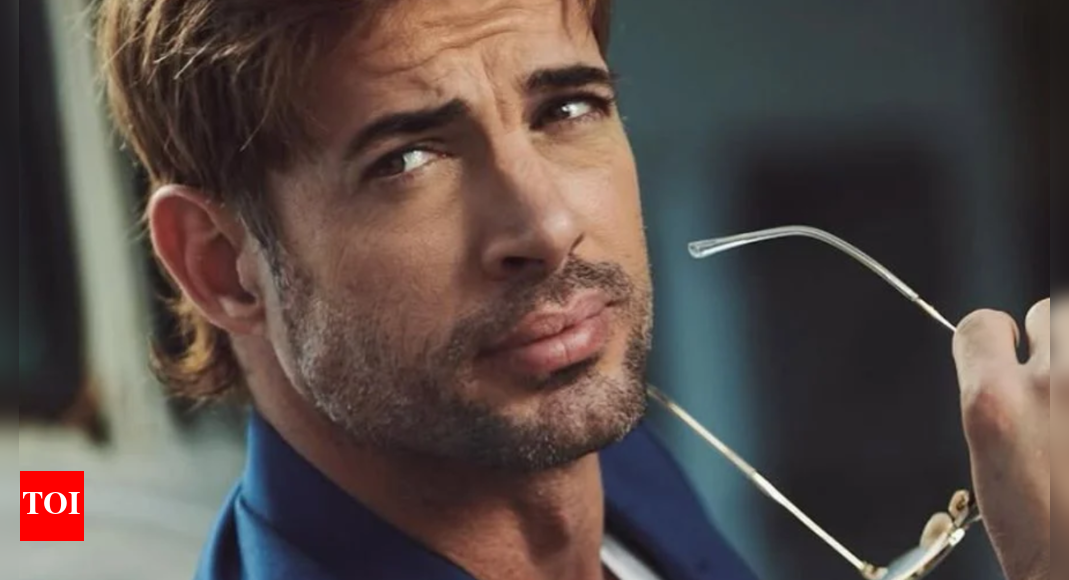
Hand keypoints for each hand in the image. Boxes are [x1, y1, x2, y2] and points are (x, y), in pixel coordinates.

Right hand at [953, 297, 1060, 579]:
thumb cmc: (1050, 547)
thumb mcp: (993, 468)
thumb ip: (996, 404)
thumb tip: (1007, 370)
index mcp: (994, 404)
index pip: (981, 326)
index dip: (994, 340)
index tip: (1007, 351)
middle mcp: (1053, 384)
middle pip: (1047, 312)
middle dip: (1051, 345)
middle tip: (1058, 392)